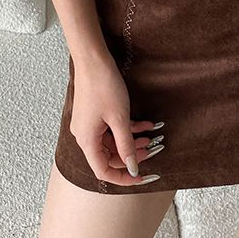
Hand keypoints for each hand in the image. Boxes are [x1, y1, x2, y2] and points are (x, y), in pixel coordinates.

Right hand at [69, 50, 164, 185]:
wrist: (93, 60)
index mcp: (87, 141)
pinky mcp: (95, 115)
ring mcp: (89, 125)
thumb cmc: (103, 86)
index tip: (142, 177)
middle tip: (153, 150)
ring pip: (113, 143)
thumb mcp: (119, 119)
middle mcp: (85, 136)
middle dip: (132, 155)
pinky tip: (147, 125)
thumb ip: (126, 146)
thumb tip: (132, 168)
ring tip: (152, 137)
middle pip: (110, 157)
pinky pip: (112, 129)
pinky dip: (129, 129)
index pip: (103, 171)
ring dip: (133, 141)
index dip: (123, 177)